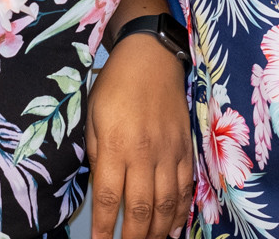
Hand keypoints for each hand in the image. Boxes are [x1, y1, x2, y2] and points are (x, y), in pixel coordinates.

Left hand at [86, 34, 194, 238]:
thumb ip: (96, 155)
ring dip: (157, 230)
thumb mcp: (93, 116)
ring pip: (166, 202)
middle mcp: (145, 152)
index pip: (109, 197)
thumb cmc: (116, 84)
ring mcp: (169, 151)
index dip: (105, 227)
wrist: (152, 57)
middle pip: (140, 207)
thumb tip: (101, 190)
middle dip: (133, 236)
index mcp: (116, 144)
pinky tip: (172, 225)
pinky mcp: (185, 147)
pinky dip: (180, 210)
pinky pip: (185, 186)